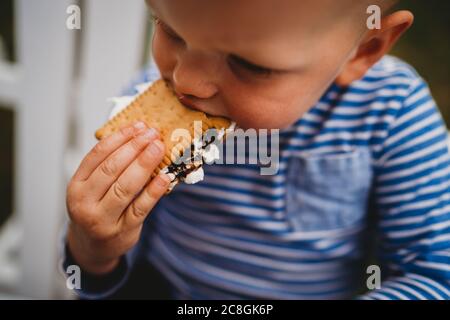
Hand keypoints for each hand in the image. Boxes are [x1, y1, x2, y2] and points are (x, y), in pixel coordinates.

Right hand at [66, 122, 169, 273]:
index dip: (119, 138)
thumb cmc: (96, 208)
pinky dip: (154, 191)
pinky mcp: (123, 231)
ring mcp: (103, 219)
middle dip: (134, 147)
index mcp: (76, 186)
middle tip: (152, 133)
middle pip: (112, 168)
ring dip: (145, 164)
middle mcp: (85, 202)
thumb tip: (138, 136)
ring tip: (159, 147)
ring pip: (125, 187)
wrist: (94, 247)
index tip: (138, 126)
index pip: (97, 155)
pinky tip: (166, 176)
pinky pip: (141, 208)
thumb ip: (107, 166)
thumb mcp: (91, 188)